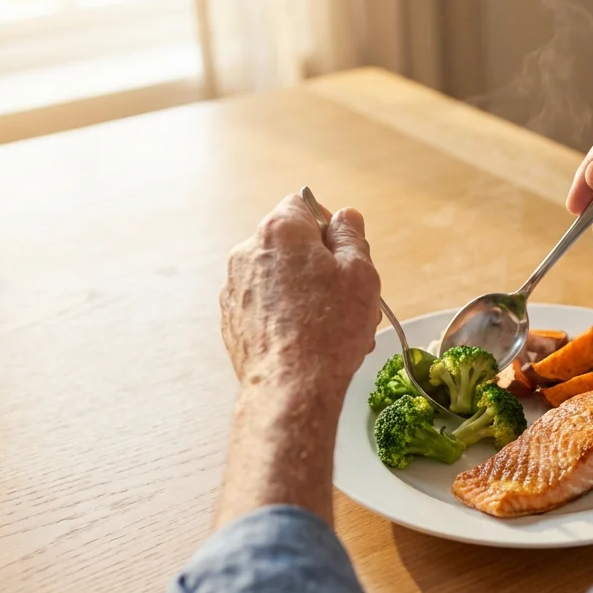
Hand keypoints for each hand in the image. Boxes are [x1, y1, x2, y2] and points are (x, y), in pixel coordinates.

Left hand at [220, 194, 380, 389]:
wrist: (291, 388)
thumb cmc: (329, 330)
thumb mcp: (359, 273)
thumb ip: (351, 236)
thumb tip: (345, 218)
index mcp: (279, 231)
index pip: (303, 205)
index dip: (328, 227)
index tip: (344, 253)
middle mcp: (248, 252)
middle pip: (291, 244)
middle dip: (320, 264)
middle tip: (346, 295)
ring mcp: (235, 287)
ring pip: (279, 277)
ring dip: (305, 292)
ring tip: (332, 325)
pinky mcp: (232, 319)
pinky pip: (265, 305)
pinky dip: (285, 314)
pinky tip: (308, 340)